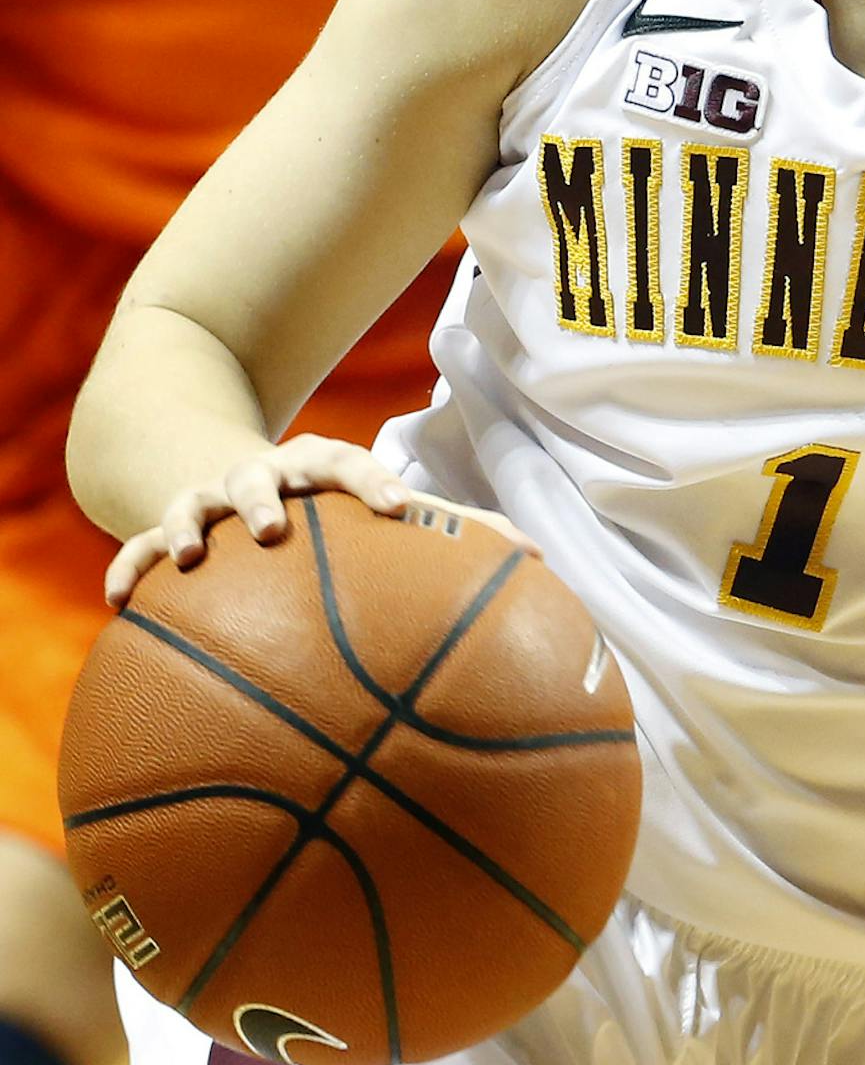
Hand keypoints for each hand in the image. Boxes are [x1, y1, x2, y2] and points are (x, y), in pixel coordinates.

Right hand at [102, 436, 535, 607]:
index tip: (398, 507)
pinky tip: (118, 601)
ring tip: (192, 555)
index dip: (375, 482)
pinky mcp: (166, 527)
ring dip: (192, 525)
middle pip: (266, 474)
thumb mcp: (381, 505)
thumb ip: (456, 530)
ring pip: (196, 505)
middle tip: (274, 527)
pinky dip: (130, 569)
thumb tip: (545, 560)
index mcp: (322, 465)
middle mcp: (265, 475)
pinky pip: (142, 550)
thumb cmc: (331, 504)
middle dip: (269, 496)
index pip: (353, 462)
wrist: (229, 470)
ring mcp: (210, 499)